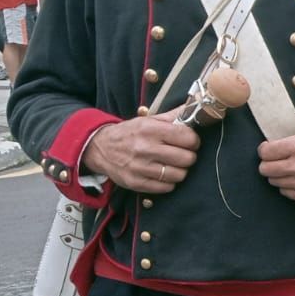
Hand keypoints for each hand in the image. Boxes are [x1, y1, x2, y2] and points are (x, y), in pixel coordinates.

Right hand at [83, 110, 200, 192]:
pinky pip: (166, 188)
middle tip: (182, 154)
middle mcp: (145, 148)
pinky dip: (169, 182)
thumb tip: (194, 108)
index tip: (190, 141)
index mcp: (150, 130)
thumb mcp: (149, 120)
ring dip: (180, 171)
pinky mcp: (136, 182)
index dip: (193, 140)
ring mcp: (140, 167)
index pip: (187, 137)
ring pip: (179, 175)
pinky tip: (163, 174)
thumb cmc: (130, 133)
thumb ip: (173, 116)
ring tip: (172, 165)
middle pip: (186, 158)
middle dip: (188, 156)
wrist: (100, 148)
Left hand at [257, 113, 294, 201]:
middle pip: (265, 169)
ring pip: (274, 182)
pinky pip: (286, 192)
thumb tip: (274, 120)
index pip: (265, 152)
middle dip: (267, 162)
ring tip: (287, 168)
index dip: (264, 149)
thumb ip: (294, 120)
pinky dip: (288, 185)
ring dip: (278, 174)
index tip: (269, 148)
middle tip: (275, 159)